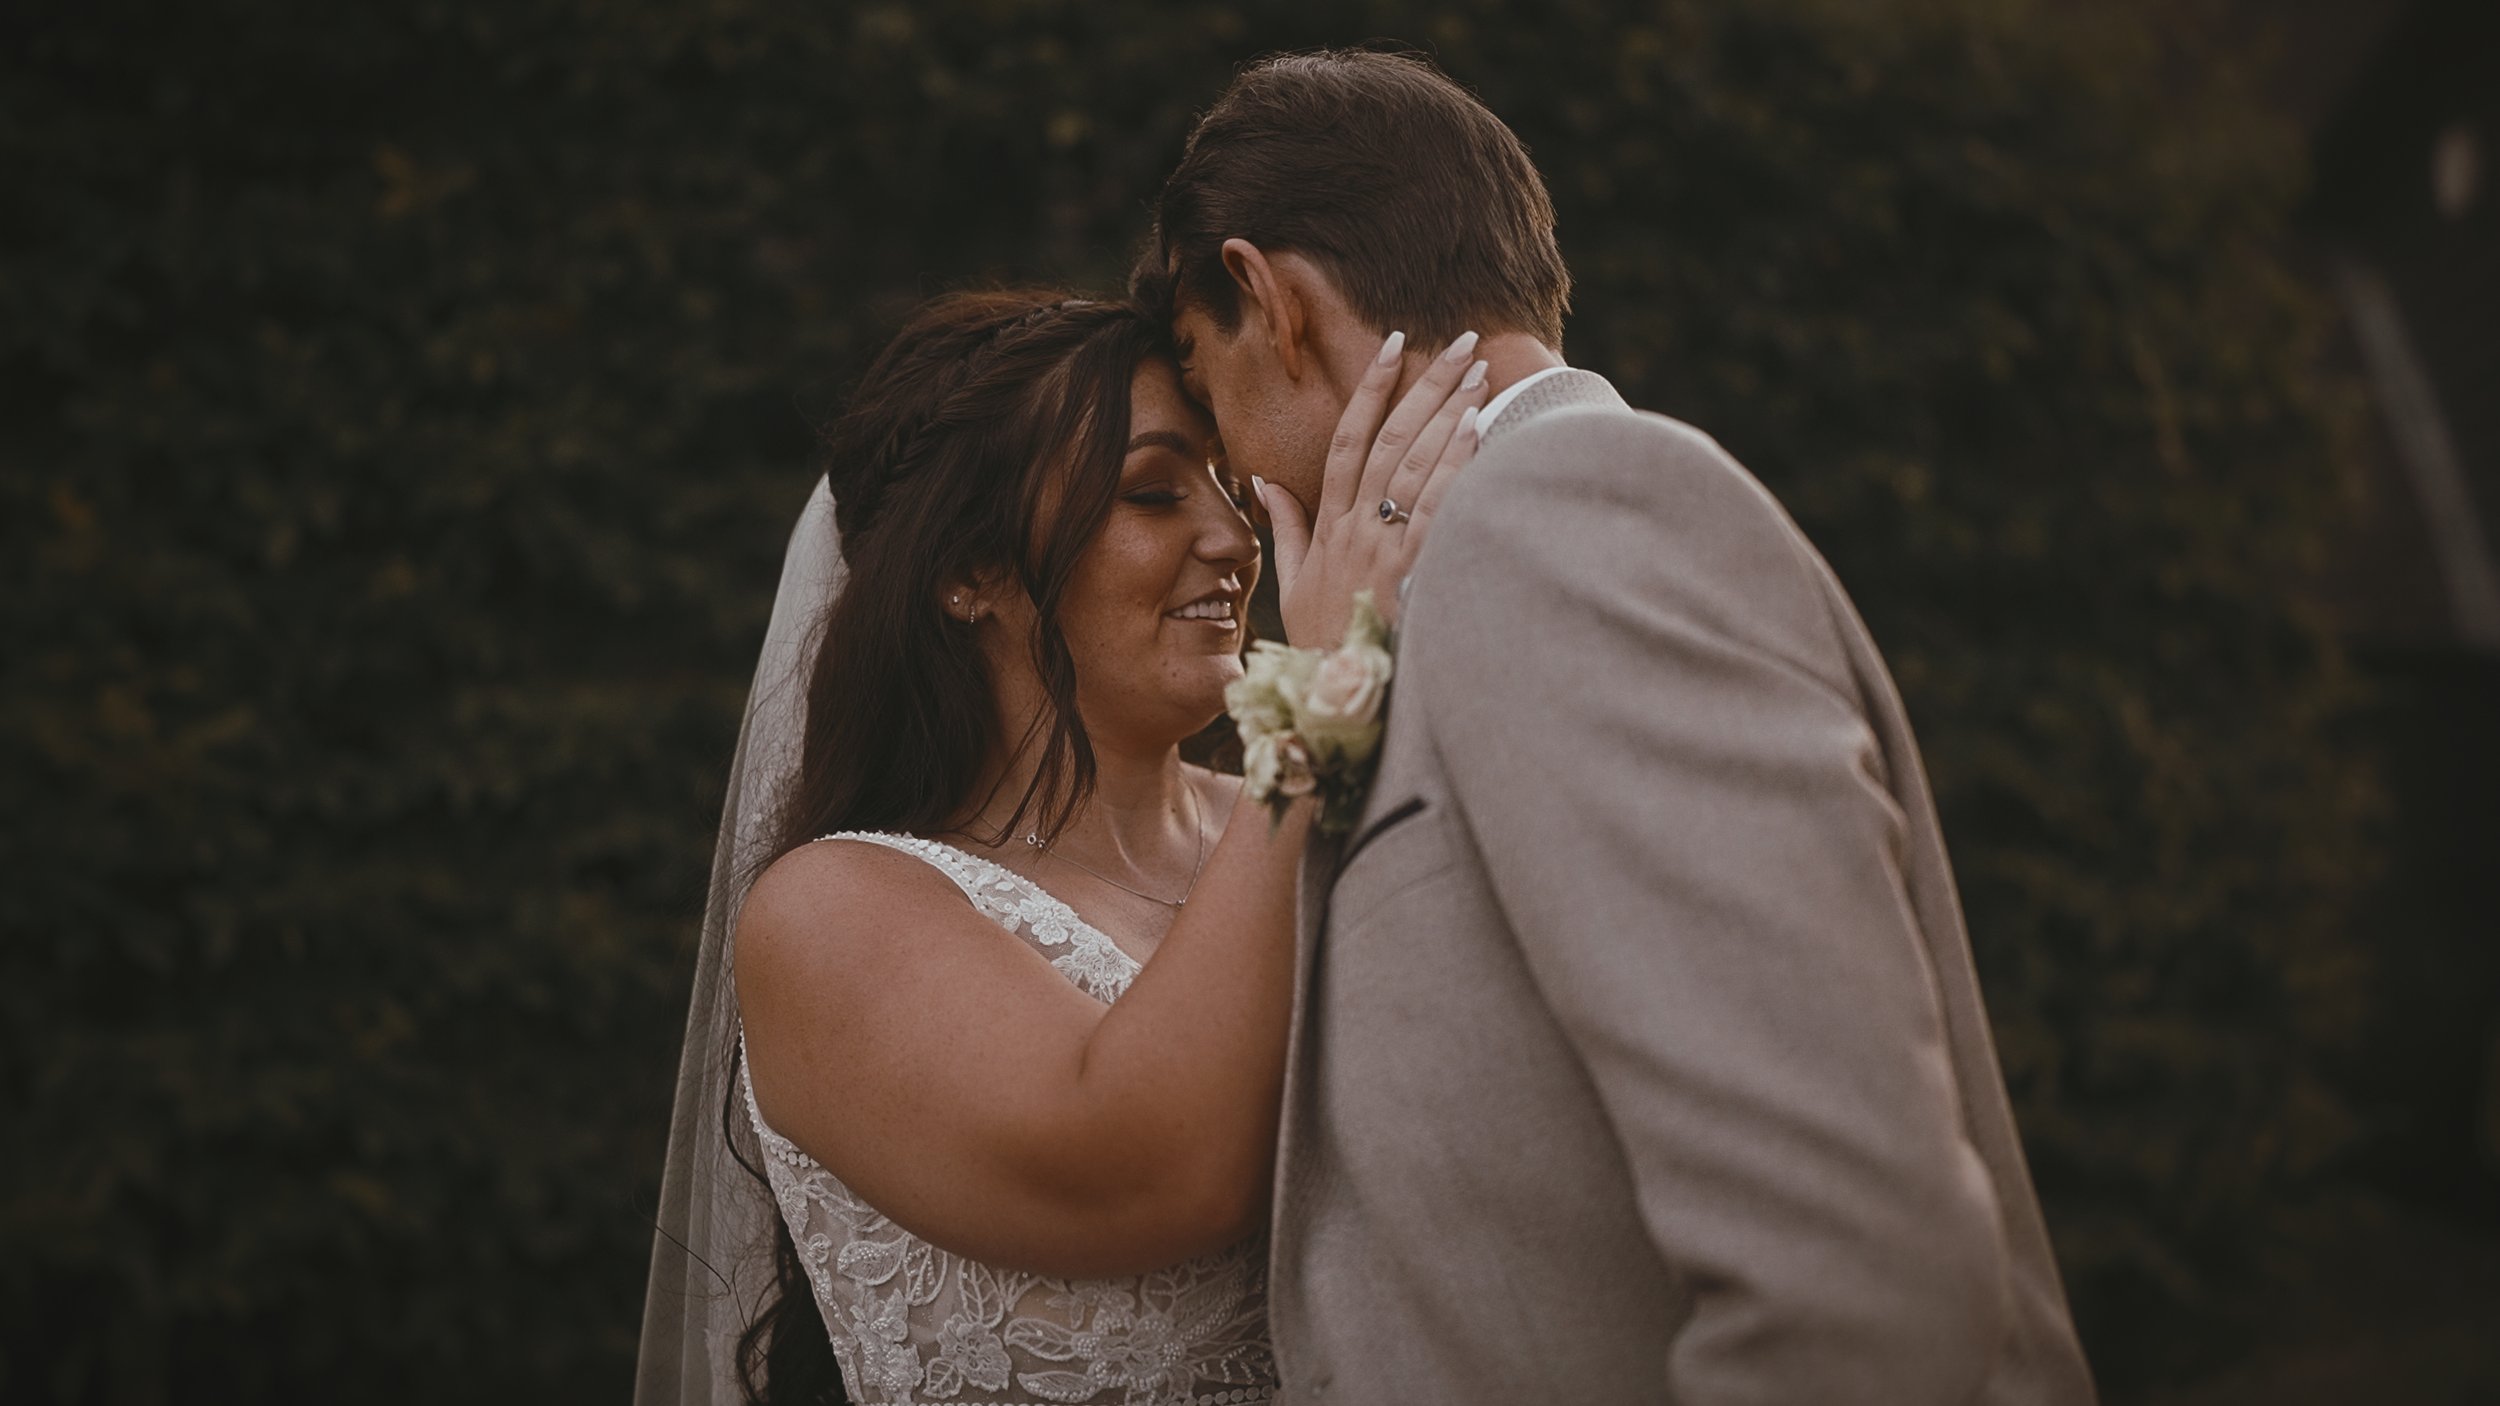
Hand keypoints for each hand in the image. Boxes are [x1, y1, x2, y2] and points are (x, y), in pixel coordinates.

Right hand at [1256, 329, 1488, 646]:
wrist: (1334, 699)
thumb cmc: (1322, 645)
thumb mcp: (1291, 586)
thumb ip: (1284, 529)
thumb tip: (1266, 482)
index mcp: (1327, 526)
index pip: (1348, 439)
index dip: (1369, 388)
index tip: (1394, 345)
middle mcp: (1354, 529)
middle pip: (1390, 439)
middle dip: (1425, 385)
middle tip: (1459, 344)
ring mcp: (1381, 549)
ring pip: (1415, 464)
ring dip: (1448, 413)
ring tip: (1478, 372)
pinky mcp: (1410, 572)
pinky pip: (1435, 507)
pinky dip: (1456, 465)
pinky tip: (1477, 430)